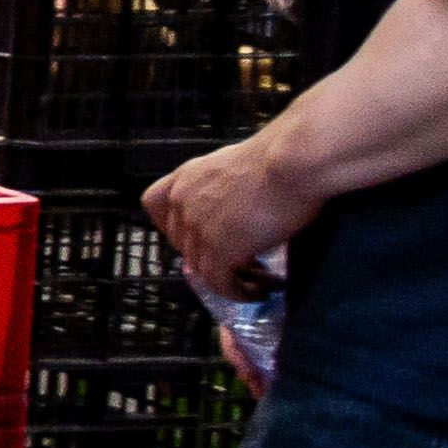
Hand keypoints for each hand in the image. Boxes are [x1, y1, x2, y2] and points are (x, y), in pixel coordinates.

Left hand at [146, 126, 310, 312]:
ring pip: (201, 267)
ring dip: (228, 278)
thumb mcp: (238, 166)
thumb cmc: (281, 155)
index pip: (155, 204)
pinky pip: (220, 283)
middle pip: (181, 242)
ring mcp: (197, 228)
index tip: (198, 236)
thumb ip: (224, 186)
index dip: (173, 225)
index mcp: (186, 177)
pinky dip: (239, 292)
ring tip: (256, 280)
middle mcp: (183, 202)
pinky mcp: (219, 250)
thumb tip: (235, 204)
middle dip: (208, 255)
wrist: (292, 162)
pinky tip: (261, 290)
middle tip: (239, 261)